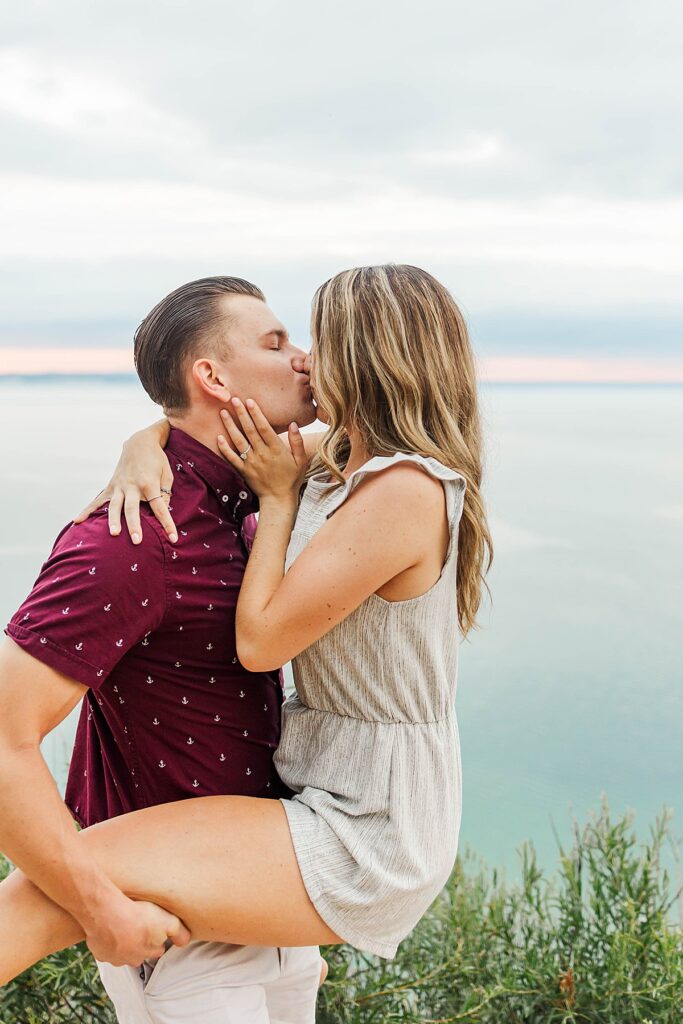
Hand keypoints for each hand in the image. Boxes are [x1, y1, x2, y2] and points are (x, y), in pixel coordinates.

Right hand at [73, 427, 176, 544]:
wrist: (140, 442)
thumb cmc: (157, 460)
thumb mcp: (167, 475)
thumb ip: (165, 493)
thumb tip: (162, 510)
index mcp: (149, 484)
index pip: (160, 508)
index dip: (167, 524)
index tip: (173, 538)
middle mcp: (133, 486)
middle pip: (133, 509)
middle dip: (135, 525)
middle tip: (137, 540)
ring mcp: (120, 486)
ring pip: (115, 506)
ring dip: (113, 520)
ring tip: (113, 534)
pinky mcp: (111, 486)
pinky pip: (98, 500)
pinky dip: (87, 510)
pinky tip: (78, 521)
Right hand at [84, 895, 190, 966]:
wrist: (107, 914)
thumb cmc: (136, 916)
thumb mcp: (167, 921)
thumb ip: (179, 932)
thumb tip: (185, 941)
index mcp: (149, 952)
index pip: (157, 948)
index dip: (157, 936)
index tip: (154, 927)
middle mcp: (132, 959)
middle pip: (139, 952)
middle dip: (140, 942)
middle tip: (137, 924)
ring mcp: (115, 957)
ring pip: (122, 952)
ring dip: (123, 941)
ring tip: (123, 923)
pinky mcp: (100, 952)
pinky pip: (105, 948)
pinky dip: (107, 939)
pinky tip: (109, 926)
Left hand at [217, 398, 307, 500]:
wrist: (279, 499)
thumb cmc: (292, 478)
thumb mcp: (301, 460)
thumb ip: (297, 442)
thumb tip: (293, 424)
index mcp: (276, 449)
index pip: (264, 428)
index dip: (256, 414)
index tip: (250, 401)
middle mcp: (262, 454)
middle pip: (249, 430)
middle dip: (241, 414)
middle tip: (234, 399)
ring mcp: (251, 463)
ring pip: (238, 441)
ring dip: (230, 426)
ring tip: (223, 413)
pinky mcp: (244, 471)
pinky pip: (232, 458)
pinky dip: (224, 448)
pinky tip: (218, 438)